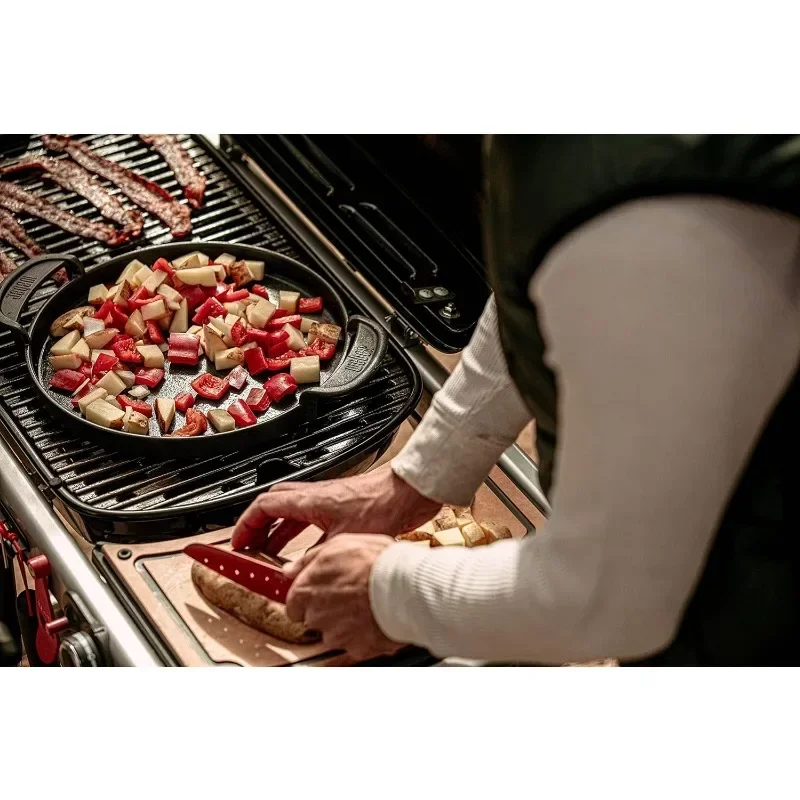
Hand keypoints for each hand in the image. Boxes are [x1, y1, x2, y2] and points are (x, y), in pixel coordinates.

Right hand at [231, 464, 440, 550]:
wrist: (408, 492)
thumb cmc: (383, 505)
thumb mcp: (344, 540)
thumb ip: (318, 558)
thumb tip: (297, 575)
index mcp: (309, 500)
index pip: (264, 506)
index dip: (246, 525)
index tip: (237, 542)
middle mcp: (315, 496)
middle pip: (272, 504)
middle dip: (256, 526)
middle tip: (248, 545)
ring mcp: (327, 499)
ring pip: (290, 510)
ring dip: (275, 529)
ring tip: (268, 550)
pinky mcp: (341, 506)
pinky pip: (307, 516)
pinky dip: (297, 531)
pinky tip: (303, 548)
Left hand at [284, 534, 401, 660]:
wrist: (405, 585)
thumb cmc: (374, 562)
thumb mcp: (337, 545)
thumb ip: (308, 560)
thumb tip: (290, 569)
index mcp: (306, 591)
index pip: (294, 605)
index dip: (309, 598)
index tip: (321, 592)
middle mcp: (316, 617)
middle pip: (314, 619)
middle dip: (328, 609)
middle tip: (350, 593)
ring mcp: (336, 636)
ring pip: (335, 633)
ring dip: (346, 623)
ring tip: (366, 603)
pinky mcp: (358, 649)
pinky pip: (357, 644)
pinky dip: (365, 634)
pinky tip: (376, 616)